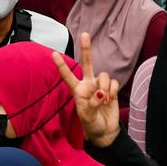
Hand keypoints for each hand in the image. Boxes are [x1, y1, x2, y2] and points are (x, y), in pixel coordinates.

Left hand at [53, 32, 120, 147]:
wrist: (105, 131)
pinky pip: (113, 83)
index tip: (53, 54)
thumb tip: (100, 93)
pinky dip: (113, 91)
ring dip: (105, 88)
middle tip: (84, 34)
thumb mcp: (87, 117)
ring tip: (104, 100)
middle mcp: (88, 84)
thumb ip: (92, 104)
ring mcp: (100, 85)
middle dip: (86, 49)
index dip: (61, 65)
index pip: (68, 76)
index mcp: (77, 90)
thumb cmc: (91, 124)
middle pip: (87, 63)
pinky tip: (110, 100)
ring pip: (103, 75)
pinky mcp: (111, 88)